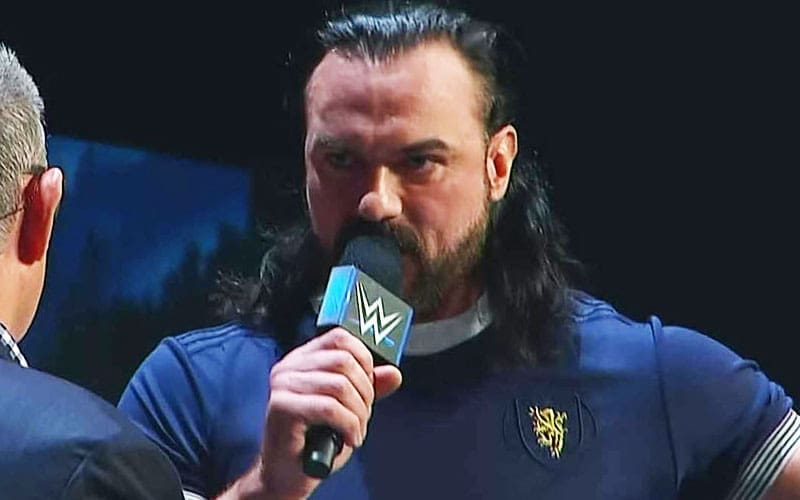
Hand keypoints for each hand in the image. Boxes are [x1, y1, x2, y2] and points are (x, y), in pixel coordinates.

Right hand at [232, 328, 401, 499]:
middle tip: (364, 415)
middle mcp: (289, 367)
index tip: (370, 385)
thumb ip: (368, 387)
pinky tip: (350, 439)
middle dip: (365, 392)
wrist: (287, 474)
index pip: (340, 338)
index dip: (364, 359)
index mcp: (302, 359)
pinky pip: (330, 408)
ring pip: (340, 385)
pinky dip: (349, 425)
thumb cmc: (315, 440)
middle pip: (344, 361)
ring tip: (356, 430)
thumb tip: (393, 373)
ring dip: (359, 413)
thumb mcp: (349, 408)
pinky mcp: (282, 407)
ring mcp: (283, 385)